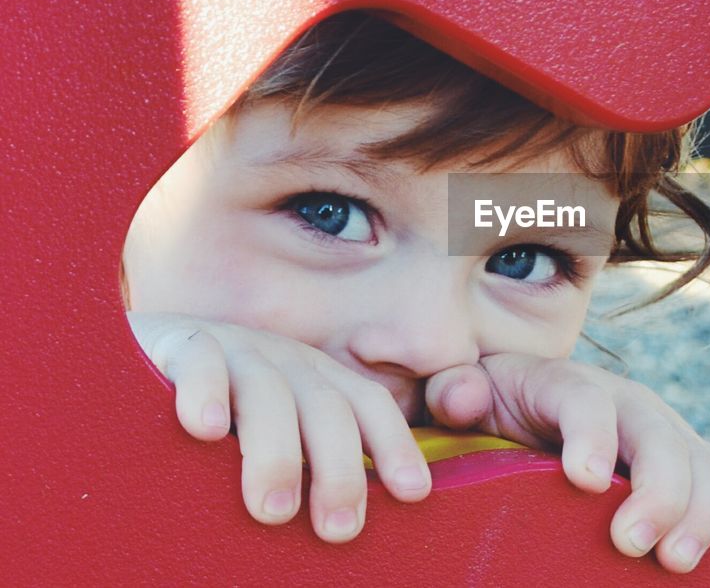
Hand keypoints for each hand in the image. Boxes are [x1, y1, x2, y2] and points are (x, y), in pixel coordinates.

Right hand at [128, 312, 431, 542]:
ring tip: (275, 510)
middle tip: (339, 530)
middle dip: (340, 470)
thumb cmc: (212, 416)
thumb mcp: (268, 436)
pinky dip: (205, 393)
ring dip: (277, 453)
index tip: (413, 493)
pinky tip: (205, 431)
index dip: (394, 445)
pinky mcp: (176, 345)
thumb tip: (339, 532)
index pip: (368, 405)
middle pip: (328, 408)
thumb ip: (303, 469)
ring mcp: (233, 349)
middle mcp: (284, 361)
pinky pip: (200, 363)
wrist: (129, 357)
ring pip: (270, 392)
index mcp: (314, 381)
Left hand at [424, 354, 709, 572]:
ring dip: (699, 510)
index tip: (585, 482)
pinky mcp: (685, 461)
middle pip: (656, 435)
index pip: (585, 400)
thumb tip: (461, 395)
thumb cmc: (494, 411)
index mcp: (567, 385)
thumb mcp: (467, 397)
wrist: (529, 411)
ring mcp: (661, 431)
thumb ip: (457, 393)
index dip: (591, 436)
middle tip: (634, 546)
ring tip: (677, 561)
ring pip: (699, 459)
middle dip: (657, 490)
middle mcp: (626, 402)